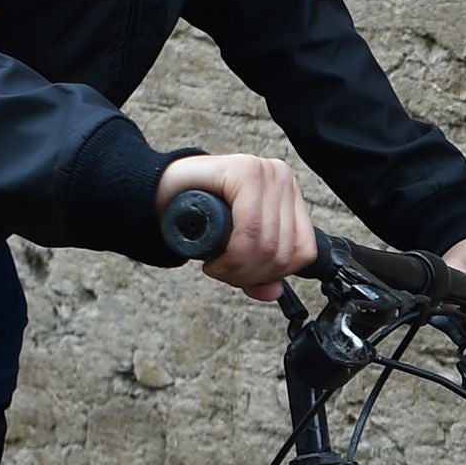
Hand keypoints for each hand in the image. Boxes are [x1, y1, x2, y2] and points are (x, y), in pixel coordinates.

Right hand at [160, 151, 316, 298]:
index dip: (271, 275)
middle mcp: (282, 179)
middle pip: (283, 252)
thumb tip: (274, 292)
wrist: (162, 190)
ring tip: (216, 265)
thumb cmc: (199, 215)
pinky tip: (212, 258)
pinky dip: (230, 255)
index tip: (243, 276)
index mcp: (289, 195)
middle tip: (222, 271)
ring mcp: (266, 173)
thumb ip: (258, 272)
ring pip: (267, 245)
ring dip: (236, 269)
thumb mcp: (235, 247)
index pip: (303, 251)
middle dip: (248, 275)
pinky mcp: (244, 172)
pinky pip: (249, 230)